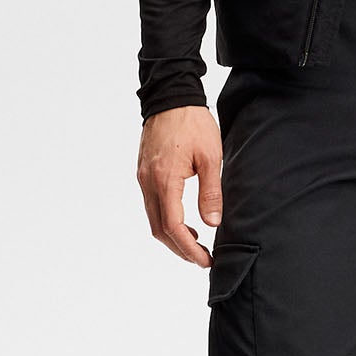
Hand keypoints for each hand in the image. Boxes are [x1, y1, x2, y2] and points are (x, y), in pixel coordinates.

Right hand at [137, 104, 222, 267]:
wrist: (171, 96)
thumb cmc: (193, 123)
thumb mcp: (210, 157)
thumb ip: (211, 192)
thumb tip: (212, 224)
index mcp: (165, 180)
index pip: (173, 227)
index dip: (189, 249)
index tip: (205, 260)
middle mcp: (148, 182)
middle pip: (159, 229)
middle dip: (180, 249)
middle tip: (202, 259)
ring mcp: (143, 177)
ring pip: (153, 219)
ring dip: (172, 236)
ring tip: (195, 243)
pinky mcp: (143, 172)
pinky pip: (151, 205)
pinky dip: (166, 220)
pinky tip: (183, 221)